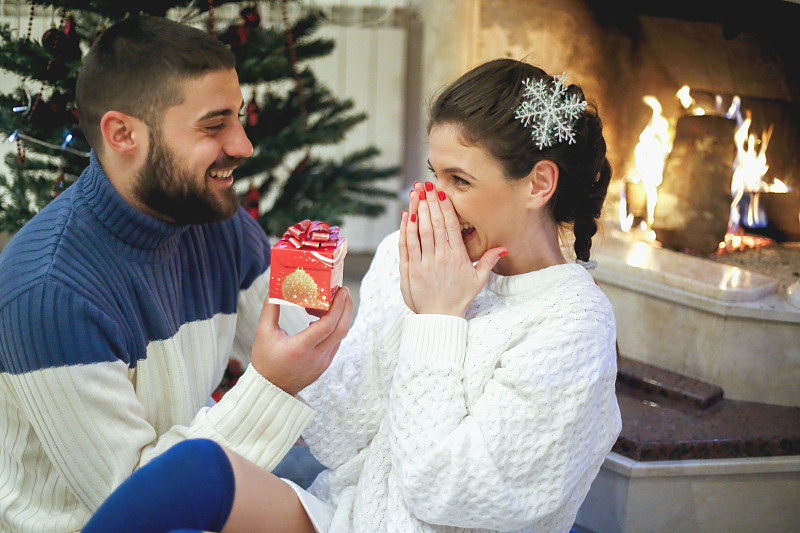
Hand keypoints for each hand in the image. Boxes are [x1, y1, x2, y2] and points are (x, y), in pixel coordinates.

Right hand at [250, 286, 352, 394]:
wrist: (270, 389)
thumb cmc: (265, 361)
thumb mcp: (264, 333)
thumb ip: (270, 309)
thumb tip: (274, 289)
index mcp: (301, 348)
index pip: (328, 325)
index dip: (337, 306)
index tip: (341, 291)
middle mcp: (316, 356)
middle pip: (341, 329)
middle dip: (346, 308)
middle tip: (344, 291)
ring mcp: (323, 362)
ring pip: (340, 336)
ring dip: (340, 317)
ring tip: (331, 301)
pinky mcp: (325, 364)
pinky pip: (335, 342)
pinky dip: (334, 328)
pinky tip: (324, 319)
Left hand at [400, 182, 506, 316]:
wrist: (439, 318)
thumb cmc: (459, 298)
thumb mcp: (478, 280)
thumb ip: (489, 260)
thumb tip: (504, 248)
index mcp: (457, 257)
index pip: (449, 225)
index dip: (444, 206)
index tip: (440, 191)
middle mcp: (440, 257)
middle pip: (433, 223)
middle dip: (428, 201)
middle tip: (424, 184)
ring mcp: (423, 263)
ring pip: (418, 231)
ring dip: (415, 210)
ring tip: (414, 193)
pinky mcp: (409, 270)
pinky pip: (406, 245)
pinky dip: (405, 229)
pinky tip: (405, 215)